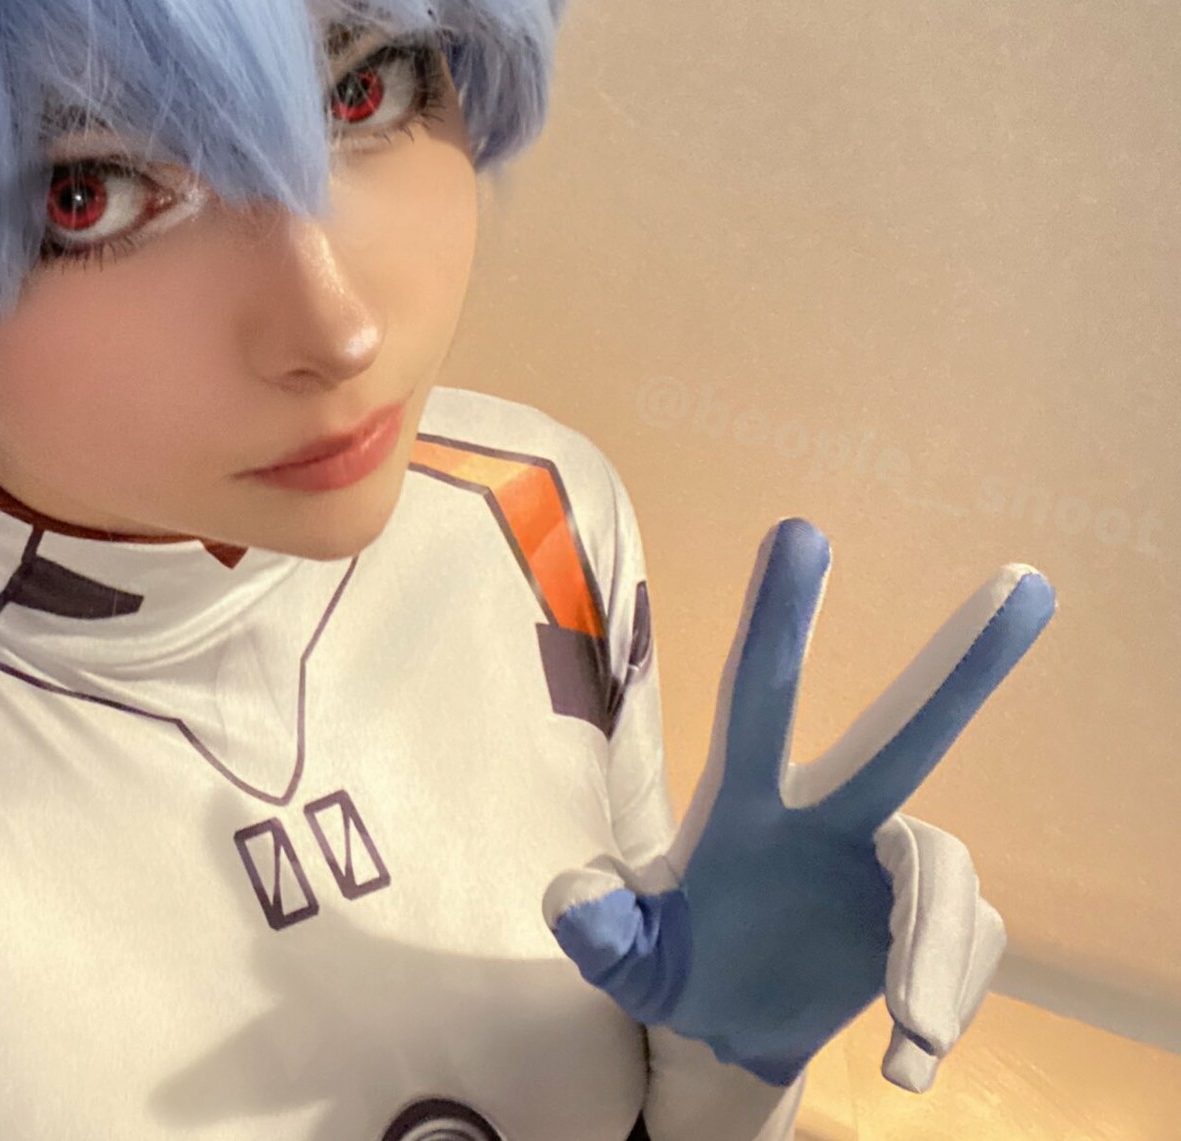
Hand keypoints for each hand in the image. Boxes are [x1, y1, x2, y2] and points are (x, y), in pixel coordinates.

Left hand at [543, 518, 1054, 1087]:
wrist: (734, 1029)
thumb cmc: (674, 966)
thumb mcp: (628, 959)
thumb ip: (598, 930)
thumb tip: (568, 898)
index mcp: (747, 802)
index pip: (759, 693)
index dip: (778, 618)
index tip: (799, 531)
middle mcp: (831, 816)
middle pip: (903, 730)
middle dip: (964, 663)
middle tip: (1027, 585)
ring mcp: (888, 868)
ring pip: (946, 880)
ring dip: (935, 956)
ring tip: (914, 1033)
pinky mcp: (932, 926)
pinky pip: (962, 956)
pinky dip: (942, 1011)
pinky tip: (907, 1066)